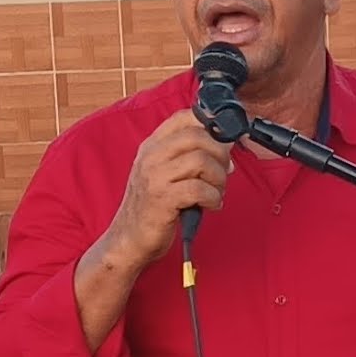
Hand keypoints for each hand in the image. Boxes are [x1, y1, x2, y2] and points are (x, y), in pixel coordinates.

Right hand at [107, 108, 233, 264]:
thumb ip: (189, 156)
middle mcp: (151, 156)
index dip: (211, 125)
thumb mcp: (165, 173)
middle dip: (220, 154)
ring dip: (218, 179)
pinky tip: (211, 205)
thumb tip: (226, 144)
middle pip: (198, 136)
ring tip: (216, 192)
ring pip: (201, 161)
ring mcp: (155, 177)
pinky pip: (199, 189)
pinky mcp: (162, 200)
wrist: (128, 239)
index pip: (184, 117)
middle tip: (224, 173)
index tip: (223, 142)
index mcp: (152, 146)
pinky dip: (213, 198)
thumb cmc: (153, 206)